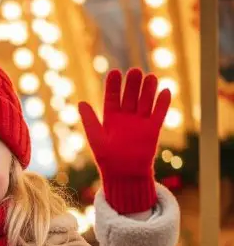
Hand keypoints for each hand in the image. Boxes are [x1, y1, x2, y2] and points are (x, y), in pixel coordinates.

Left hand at [78, 68, 170, 213]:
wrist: (124, 174)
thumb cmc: (106, 158)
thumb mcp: (96, 138)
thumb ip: (89, 120)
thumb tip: (81, 102)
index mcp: (111, 118)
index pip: (112, 96)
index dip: (113, 85)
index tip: (115, 72)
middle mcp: (126, 117)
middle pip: (130, 96)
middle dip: (132, 84)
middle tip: (135, 71)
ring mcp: (140, 122)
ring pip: (145, 101)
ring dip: (148, 90)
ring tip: (150, 77)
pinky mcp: (153, 129)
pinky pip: (158, 114)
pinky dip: (162, 103)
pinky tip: (165, 91)